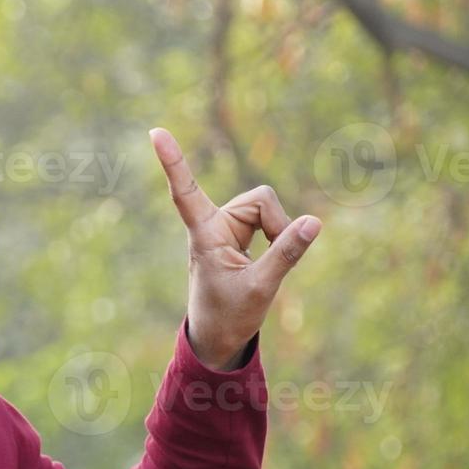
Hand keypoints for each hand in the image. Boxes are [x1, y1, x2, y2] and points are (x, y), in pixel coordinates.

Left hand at [149, 128, 320, 370]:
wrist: (219, 336)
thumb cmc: (230, 316)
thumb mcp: (262, 287)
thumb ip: (287, 253)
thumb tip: (313, 222)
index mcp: (205, 235)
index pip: (185, 191)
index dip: (174, 161)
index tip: (155, 132)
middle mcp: (213, 224)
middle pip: (260, 199)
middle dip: (277, 224)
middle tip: (272, 263)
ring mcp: (226, 227)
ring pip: (267, 208)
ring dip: (278, 232)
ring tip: (265, 267)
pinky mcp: (238, 233)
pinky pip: (270, 221)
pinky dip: (279, 236)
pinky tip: (272, 253)